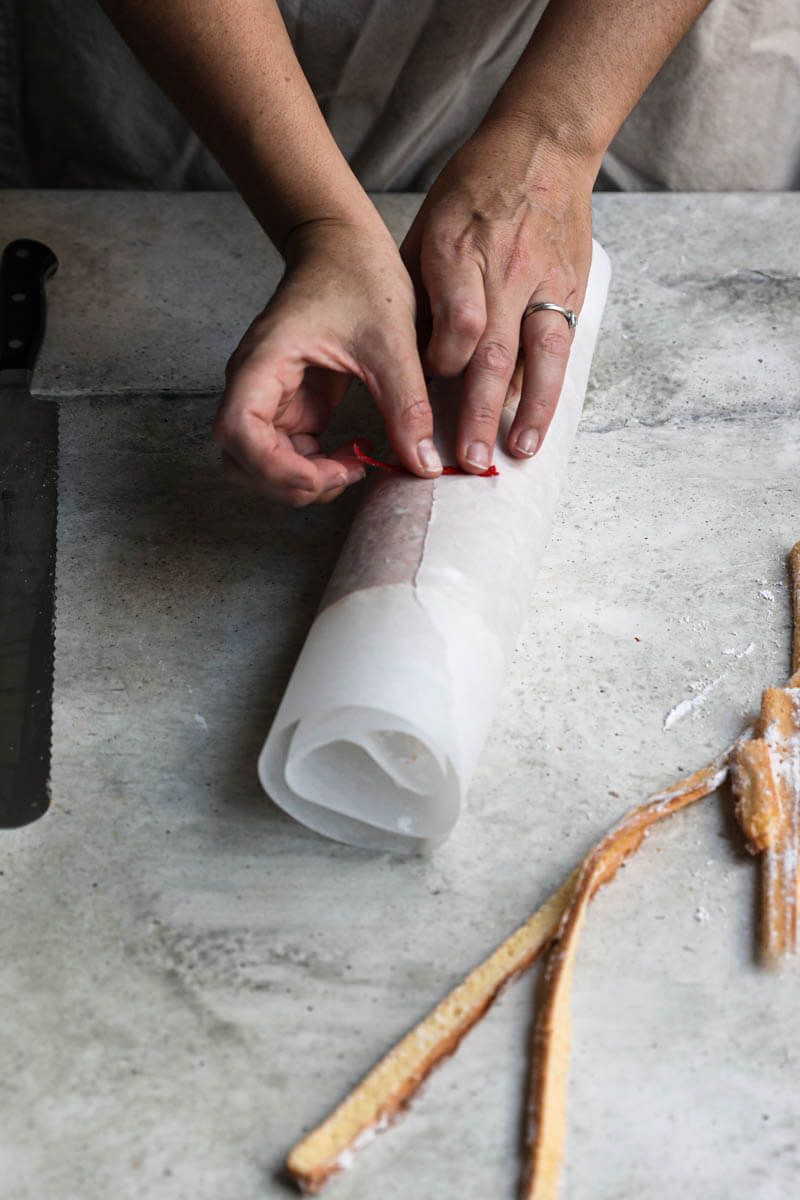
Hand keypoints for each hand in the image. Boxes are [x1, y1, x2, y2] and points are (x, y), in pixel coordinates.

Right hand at [213, 219, 441, 505]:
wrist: (346, 243)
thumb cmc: (359, 275)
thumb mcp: (391, 342)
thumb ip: (407, 406)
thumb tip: (424, 465)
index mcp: (263, 360)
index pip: (237, 432)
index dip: (274, 468)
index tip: (327, 473)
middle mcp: (254, 383)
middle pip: (242, 460)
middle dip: (291, 483)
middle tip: (348, 473)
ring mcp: (271, 397)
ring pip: (262, 464)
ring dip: (301, 481)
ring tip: (352, 466)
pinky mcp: (292, 405)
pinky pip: (289, 454)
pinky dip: (315, 468)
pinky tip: (352, 456)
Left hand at [401, 120, 593, 471]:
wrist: (543, 144)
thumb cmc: (473, 190)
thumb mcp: (428, 228)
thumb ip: (419, 294)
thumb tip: (405, 358)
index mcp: (459, 248)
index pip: (457, 320)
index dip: (442, 362)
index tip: (427, 385)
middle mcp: (505, 267)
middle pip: (494, 348)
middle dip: (480, 408)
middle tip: (469, 456)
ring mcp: (544, 278)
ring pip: (540, 354)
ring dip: (529, 410)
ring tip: (516, 452)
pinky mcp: (572, 287)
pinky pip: (562, 347)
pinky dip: (550, 390)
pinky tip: (540, 426)